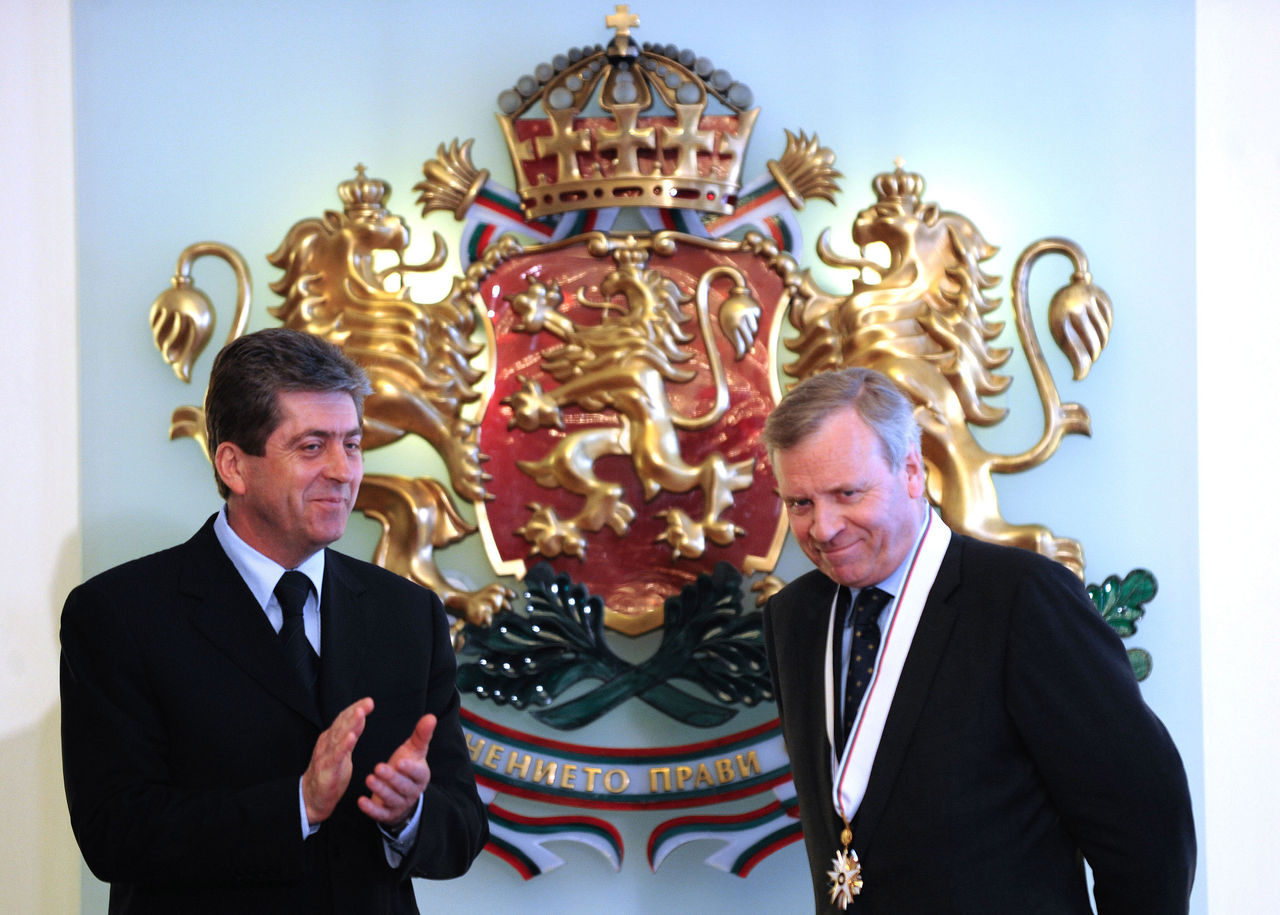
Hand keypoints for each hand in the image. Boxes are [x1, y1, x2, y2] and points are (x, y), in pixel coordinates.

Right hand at [302, 697, 372, 824]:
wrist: (312, 797)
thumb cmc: (329, 772)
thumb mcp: (342, 750)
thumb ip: (350, 734)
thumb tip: (361, 717)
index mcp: (331, 738)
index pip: (343, 719)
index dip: (355, 709)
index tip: (369, 701)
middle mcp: (327, 743)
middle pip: (341, 723)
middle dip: (355, 711)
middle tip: (368, 702)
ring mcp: (326, 755)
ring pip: (339, 736)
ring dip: (350, 723)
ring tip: (360, 713)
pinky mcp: (327, 768)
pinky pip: (336, 755)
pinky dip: (344, 745)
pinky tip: (352, 737)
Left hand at [357, 713, 435, 829]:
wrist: (402, 793)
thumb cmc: (407, 766)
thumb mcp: (414, 750)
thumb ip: (421, 735)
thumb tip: (431, 716)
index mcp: (421, 775)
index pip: (417, 773)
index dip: (409, 769)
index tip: (400, 762)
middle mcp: (412, 791)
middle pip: (403, 786)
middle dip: (391, 778)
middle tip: (378, 767)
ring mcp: (400, 804)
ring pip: (391, 799)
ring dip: (380, 790)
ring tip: (369, 779)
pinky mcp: (388, 814)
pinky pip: (380, 814)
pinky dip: (371, 809)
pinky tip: (361, 801)